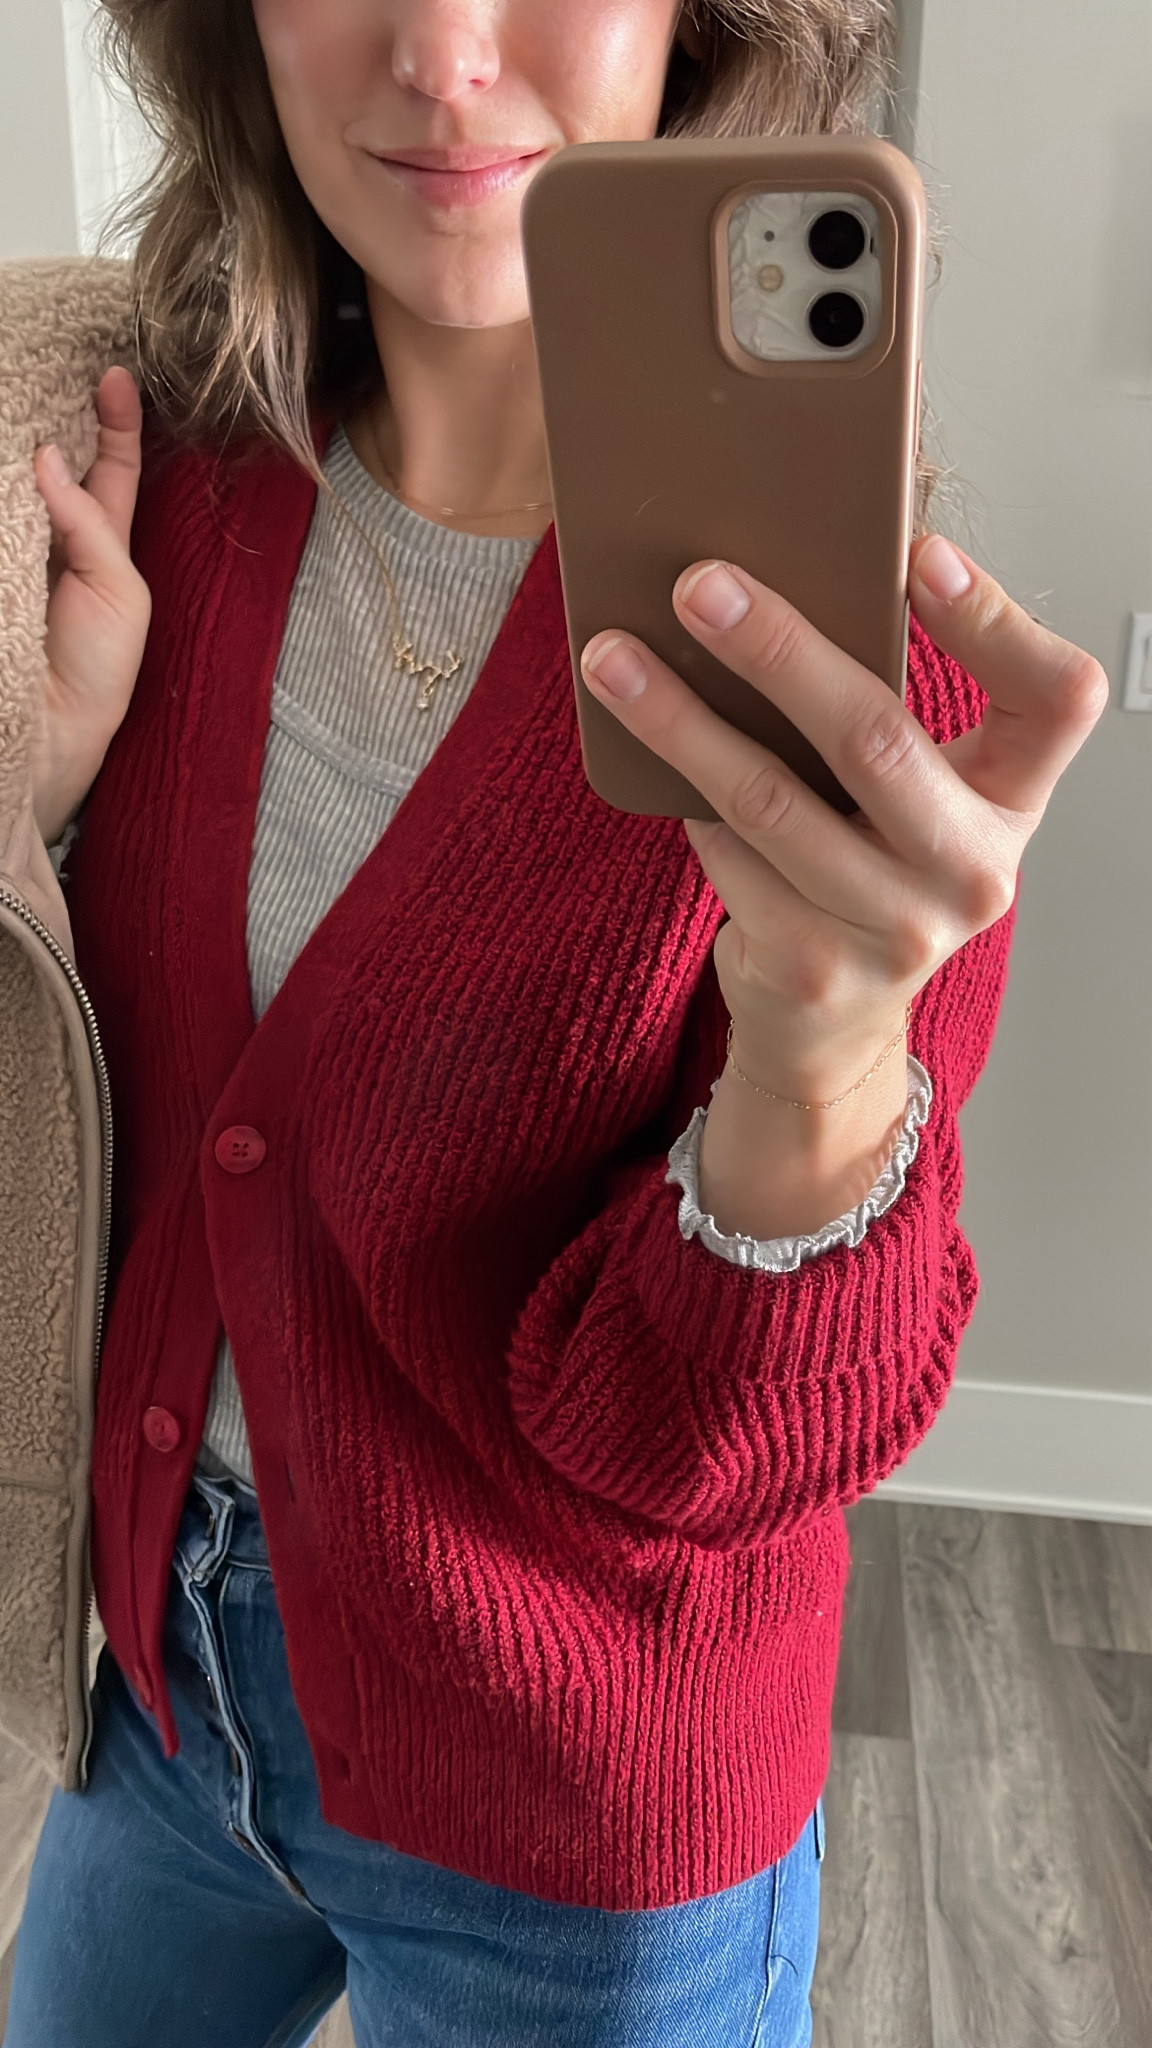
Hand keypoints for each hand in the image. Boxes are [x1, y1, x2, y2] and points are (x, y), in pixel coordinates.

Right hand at [31, 366, 151, 846]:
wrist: (50, 728)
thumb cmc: (97, 671)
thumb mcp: (118, 592)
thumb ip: (89, 524)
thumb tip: (43, 457)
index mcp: (102, 540)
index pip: (111, 466)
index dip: (114, 419)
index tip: (114, 374)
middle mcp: (55, 532)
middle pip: (51, 457)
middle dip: (51, 408)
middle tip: (45, 358)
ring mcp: (14, 543)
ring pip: (14, 479)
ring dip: (16, 441)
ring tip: (15, 393)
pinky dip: (4, 488)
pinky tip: (9, 463)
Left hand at [579, 536, 1108, 1104]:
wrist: (835, 1024)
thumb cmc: (870, 875)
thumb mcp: (914, 801)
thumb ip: (886, 715)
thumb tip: (766, 592)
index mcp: (1010, 803)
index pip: (1056, 700)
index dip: (997, 624)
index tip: (919, 557)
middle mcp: (970, 871)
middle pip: (877, 737)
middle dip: (778, 649)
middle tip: (702, 586)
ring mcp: (893, 929)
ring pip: (771, 798)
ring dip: (681, 719)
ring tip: (616, 658)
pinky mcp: (809, 965)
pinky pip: (727, 854)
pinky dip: (685, 800)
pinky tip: (650, 758)